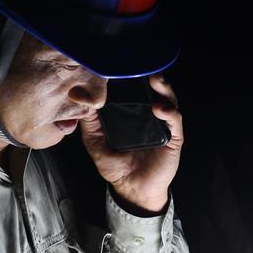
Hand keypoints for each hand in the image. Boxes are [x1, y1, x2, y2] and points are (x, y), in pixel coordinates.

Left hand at [79, 74, 183, 214]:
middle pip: (155, 90)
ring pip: (169, 100)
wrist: (131, 190)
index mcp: (134, 112)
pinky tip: (159, 109)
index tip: (124, 62)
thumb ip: (88, 120)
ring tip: (156, 80)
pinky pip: (175, 122)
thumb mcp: (95, 141)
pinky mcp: (173, 139)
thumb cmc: (115, 166)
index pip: (136, 88)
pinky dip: (169, 113)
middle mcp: (150, 115)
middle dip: (152, 76)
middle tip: (144, 66)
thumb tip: (77, 95)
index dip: (133, 75)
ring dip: (164, 89)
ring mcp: (164, 125)